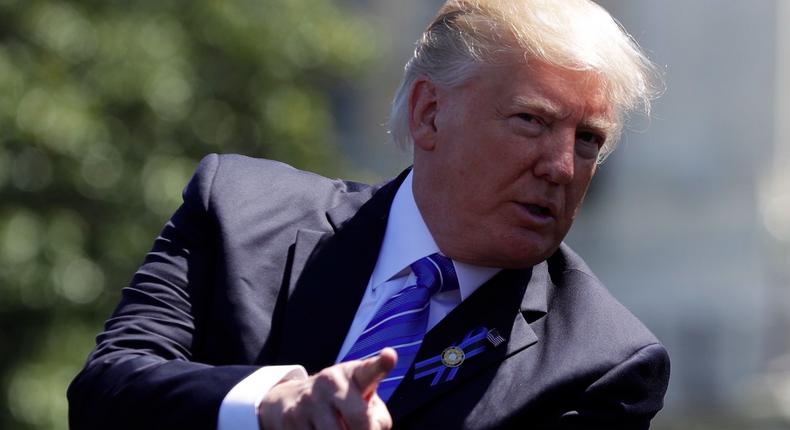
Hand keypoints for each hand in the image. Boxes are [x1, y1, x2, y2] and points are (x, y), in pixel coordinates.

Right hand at [258, 348, 397, 429]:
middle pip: (358, 419)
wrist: (294, 399)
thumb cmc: (345, 402)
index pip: (370, 371)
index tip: (390, 356)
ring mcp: (309, 400)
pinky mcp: (291, 420)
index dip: (381, 364)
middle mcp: (330, 382)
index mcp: (354, 374)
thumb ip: (377, 419)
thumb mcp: (364, 402)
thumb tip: (370, 429)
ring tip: (338, 427)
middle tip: (360, 428)